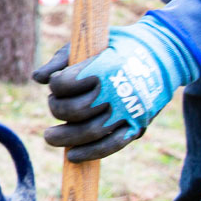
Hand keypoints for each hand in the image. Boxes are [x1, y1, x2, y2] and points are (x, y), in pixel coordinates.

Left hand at [33, 16, 200, 162]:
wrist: (162, 55)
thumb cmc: (118, 47)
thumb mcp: (89, 44)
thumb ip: (61, 59)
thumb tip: (38, 79)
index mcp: (100, 67)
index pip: (63, 83)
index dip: (56, 85)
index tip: (58, 83)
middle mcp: (114, 91)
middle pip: (73, 110)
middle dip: (57, 109)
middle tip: (53, 106)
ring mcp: (127, 111)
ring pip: (89, 132)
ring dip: (64, 138)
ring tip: (50, 137)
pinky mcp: (136, 125)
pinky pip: (111, 146)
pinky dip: (89, 153)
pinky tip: (72, 156)